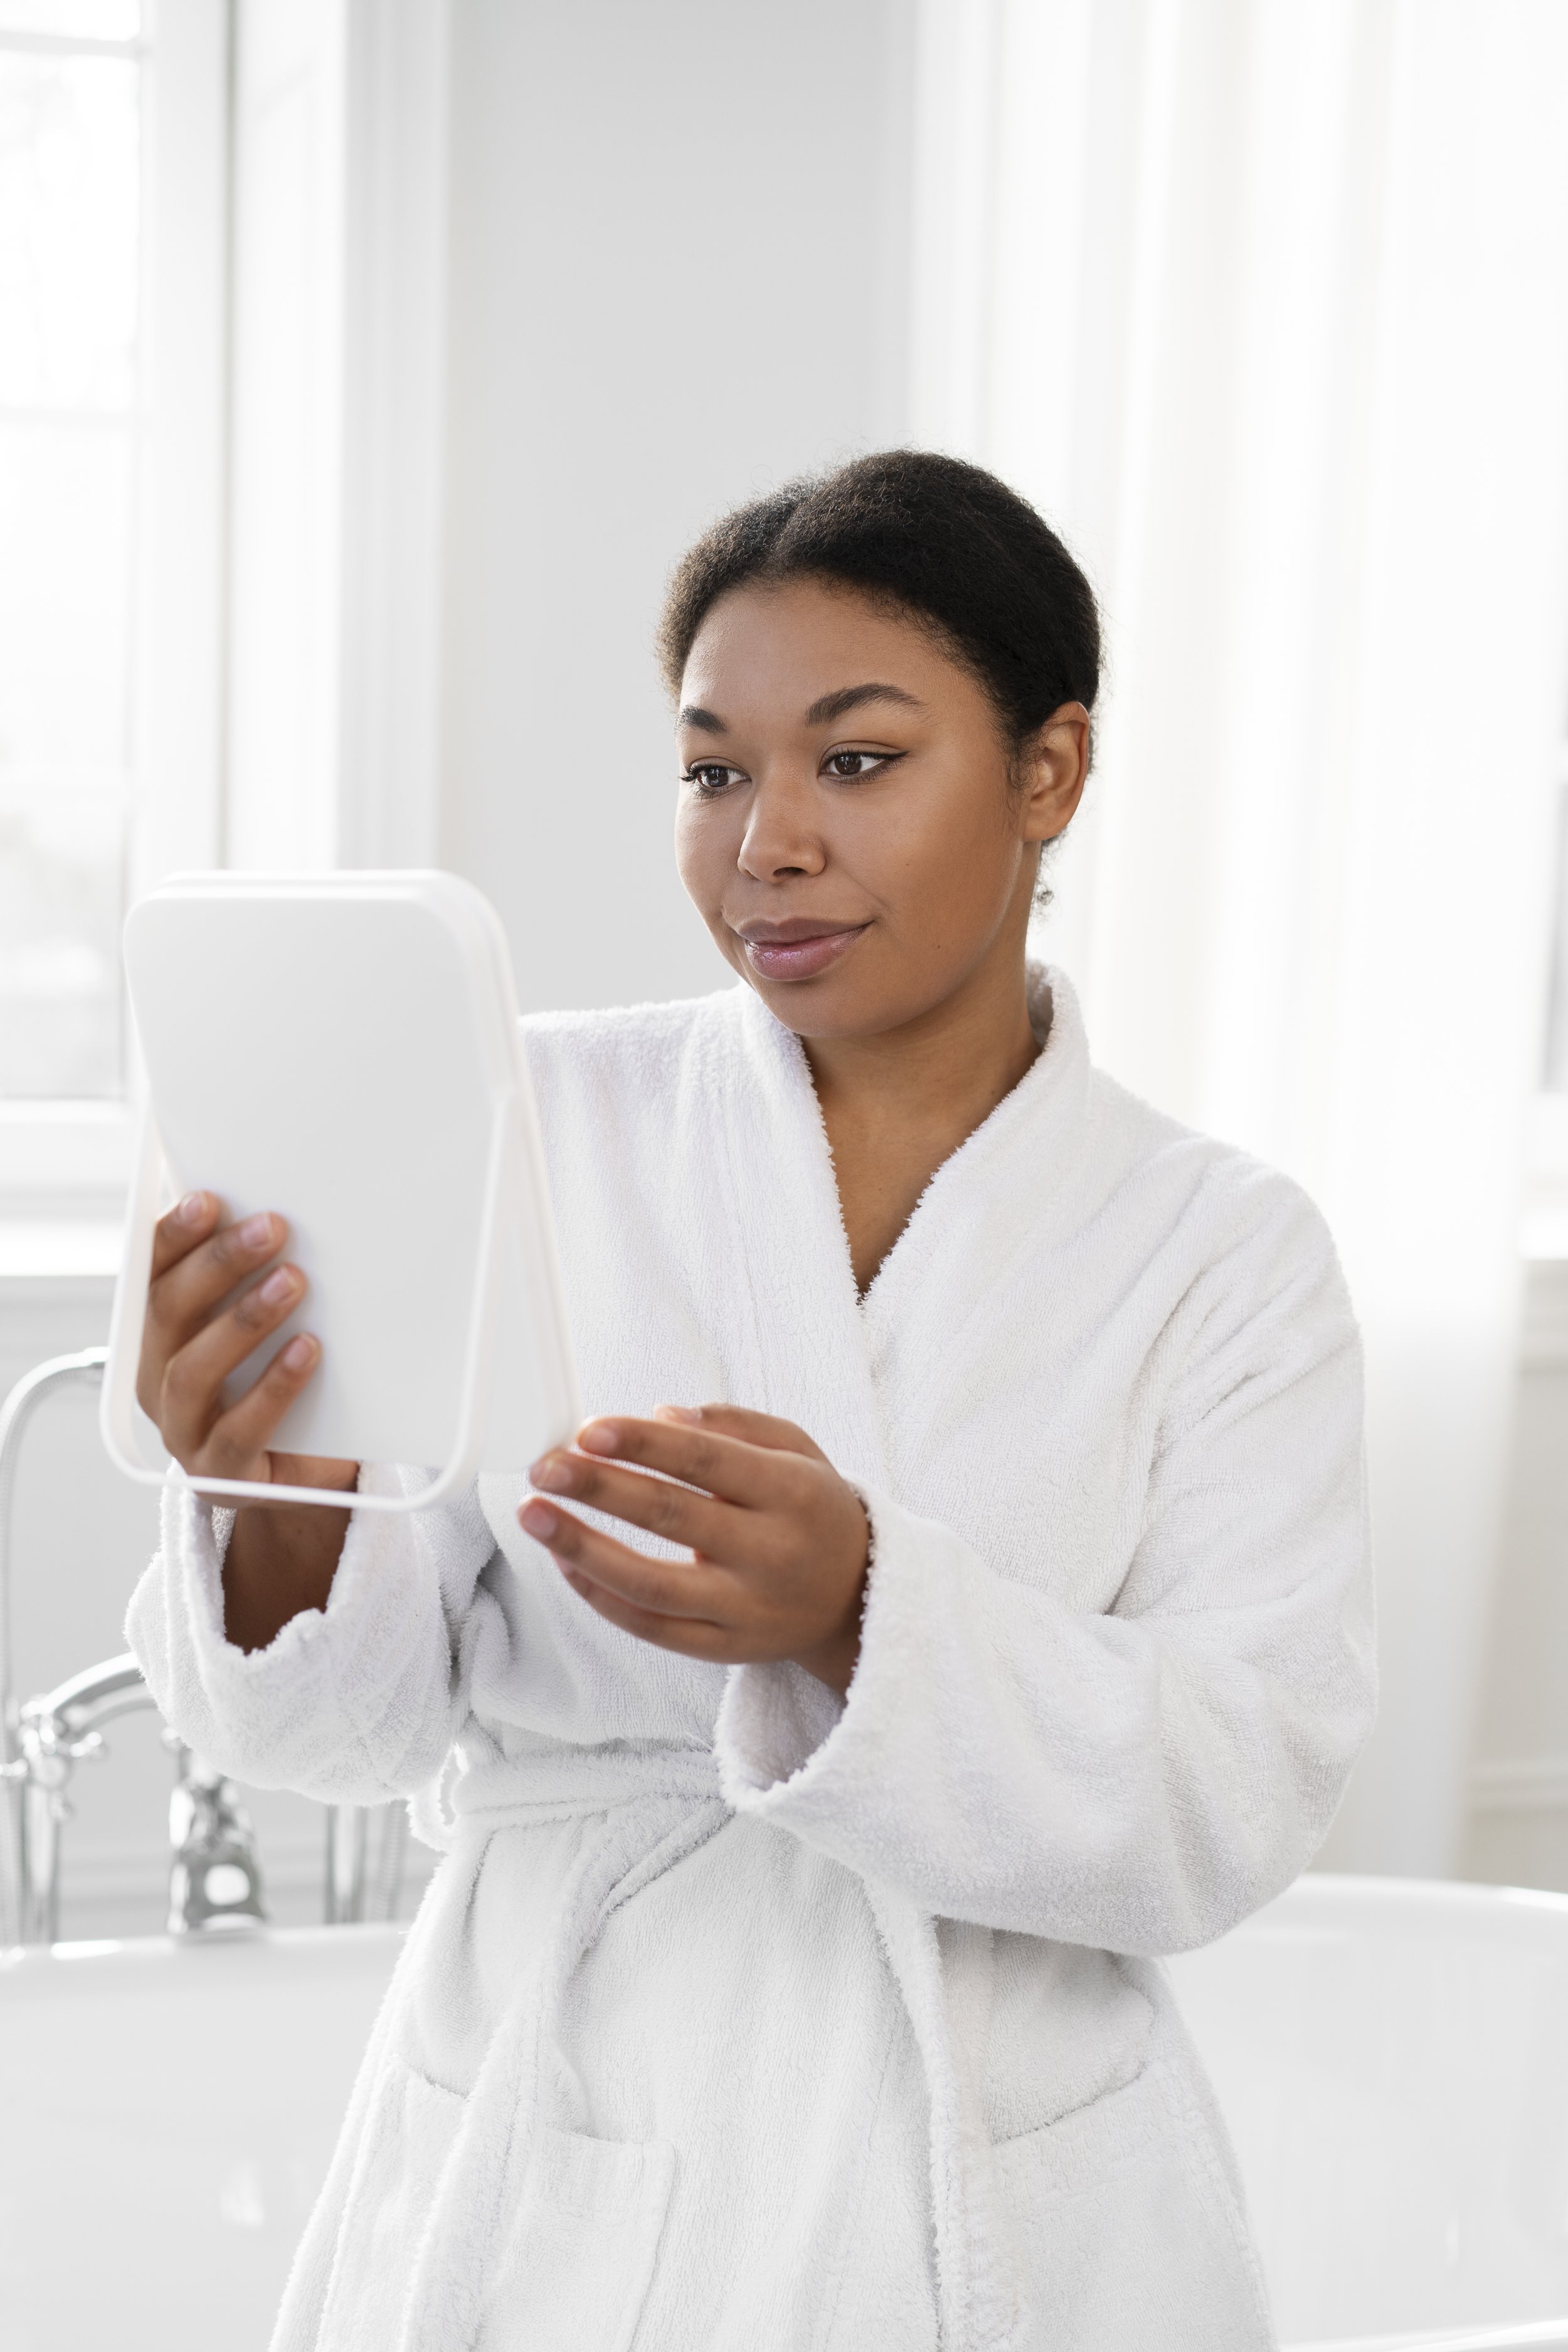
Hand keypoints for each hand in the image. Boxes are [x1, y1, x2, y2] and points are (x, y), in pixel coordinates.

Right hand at [137, 1190, 356, 1501]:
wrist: (301, 1473)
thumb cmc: (278, 1381)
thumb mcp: (265, 1326)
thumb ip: (259, 1279)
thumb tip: (284, 1219)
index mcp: (160, 1335)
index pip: (152, 1275)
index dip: (173, 1237)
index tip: (209, 1200)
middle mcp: (158, 1379)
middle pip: (170, 1313)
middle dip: (219, 1264)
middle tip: (271, 1229)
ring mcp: (184, 1431)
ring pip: (194, 1371)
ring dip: (244, 1320)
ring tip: (293, 1283)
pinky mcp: (222, 1474)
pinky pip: (239, 1432)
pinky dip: (273, 1388)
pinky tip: (307, 1351)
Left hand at [520, 1405, 870, 1696]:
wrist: (858, 1601)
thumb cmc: (813, 1510)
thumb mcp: (798, 1450)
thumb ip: (733, 1425)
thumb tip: (659, 1416)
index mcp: (792, 1493)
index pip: (708, 1463)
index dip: (645, 1445)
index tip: (590, 1429)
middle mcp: (770, 1554)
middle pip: (671, 1518)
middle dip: (599, 1488)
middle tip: (545, 1466)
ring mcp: (746, 1609)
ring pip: (650, 1585)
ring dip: (581, 1548)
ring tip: (534, 1516)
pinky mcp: (724, 1650)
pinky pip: (650, 1628)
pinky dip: (600, 1596)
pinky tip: (565, 1561)